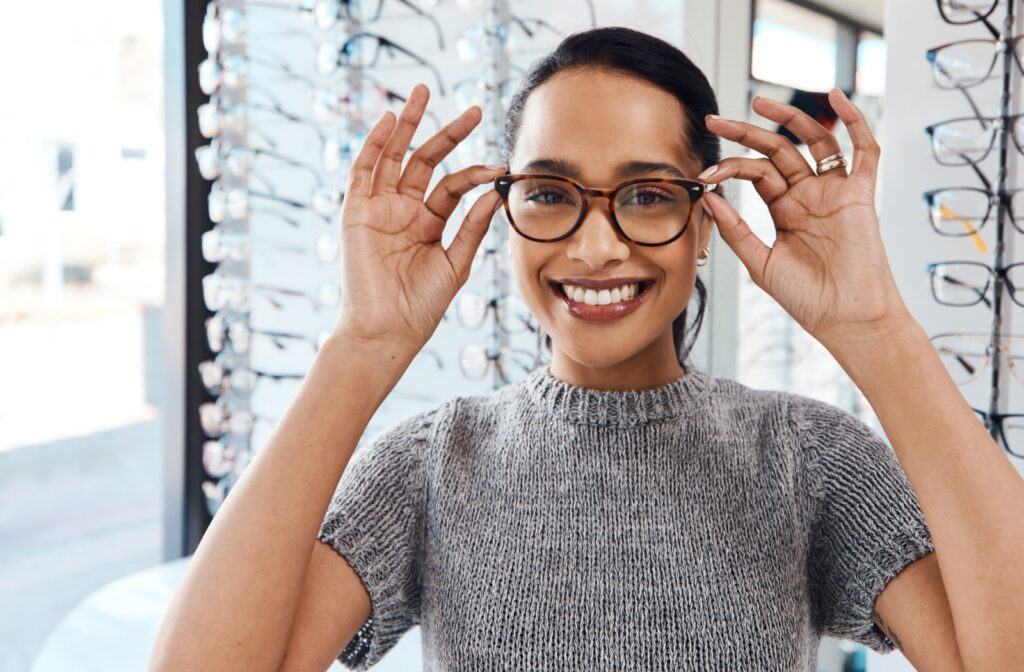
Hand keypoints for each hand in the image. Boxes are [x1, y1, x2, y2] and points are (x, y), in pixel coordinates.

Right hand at [332, 83, 505, 350]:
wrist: (388, 331)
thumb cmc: (421, 305)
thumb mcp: (456, 263)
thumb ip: (473, 227)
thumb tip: (495, 192)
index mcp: (427, 223)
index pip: (452, 185)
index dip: (475, 173)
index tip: (500, 165)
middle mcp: (403, 211)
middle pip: (423, 160)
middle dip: (446, 132)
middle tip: (473, 109)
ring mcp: (379, 209)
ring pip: (393, 157)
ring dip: (407, 124)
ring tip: (424, 93)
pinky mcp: (357, 213)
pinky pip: (363, 172)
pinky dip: (374, 145)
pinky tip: (390, 121)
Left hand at [701, 88, 913, 351]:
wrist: (844, 318)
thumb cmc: (807, 298)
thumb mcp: (760, 262)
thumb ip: (736, 230)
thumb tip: (709, 198)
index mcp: (784, 210)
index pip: (756, 173)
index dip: (730, 167)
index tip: (705, 172)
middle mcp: (808, 196)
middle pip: (778, 151)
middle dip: (746, 133)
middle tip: (716, 122)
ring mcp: (834, 192)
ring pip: (814, 142)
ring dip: (790, 118)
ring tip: (760, 102)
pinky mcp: (861, 195)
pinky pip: (864, 151)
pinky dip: (855, 122)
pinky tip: (837, 98)